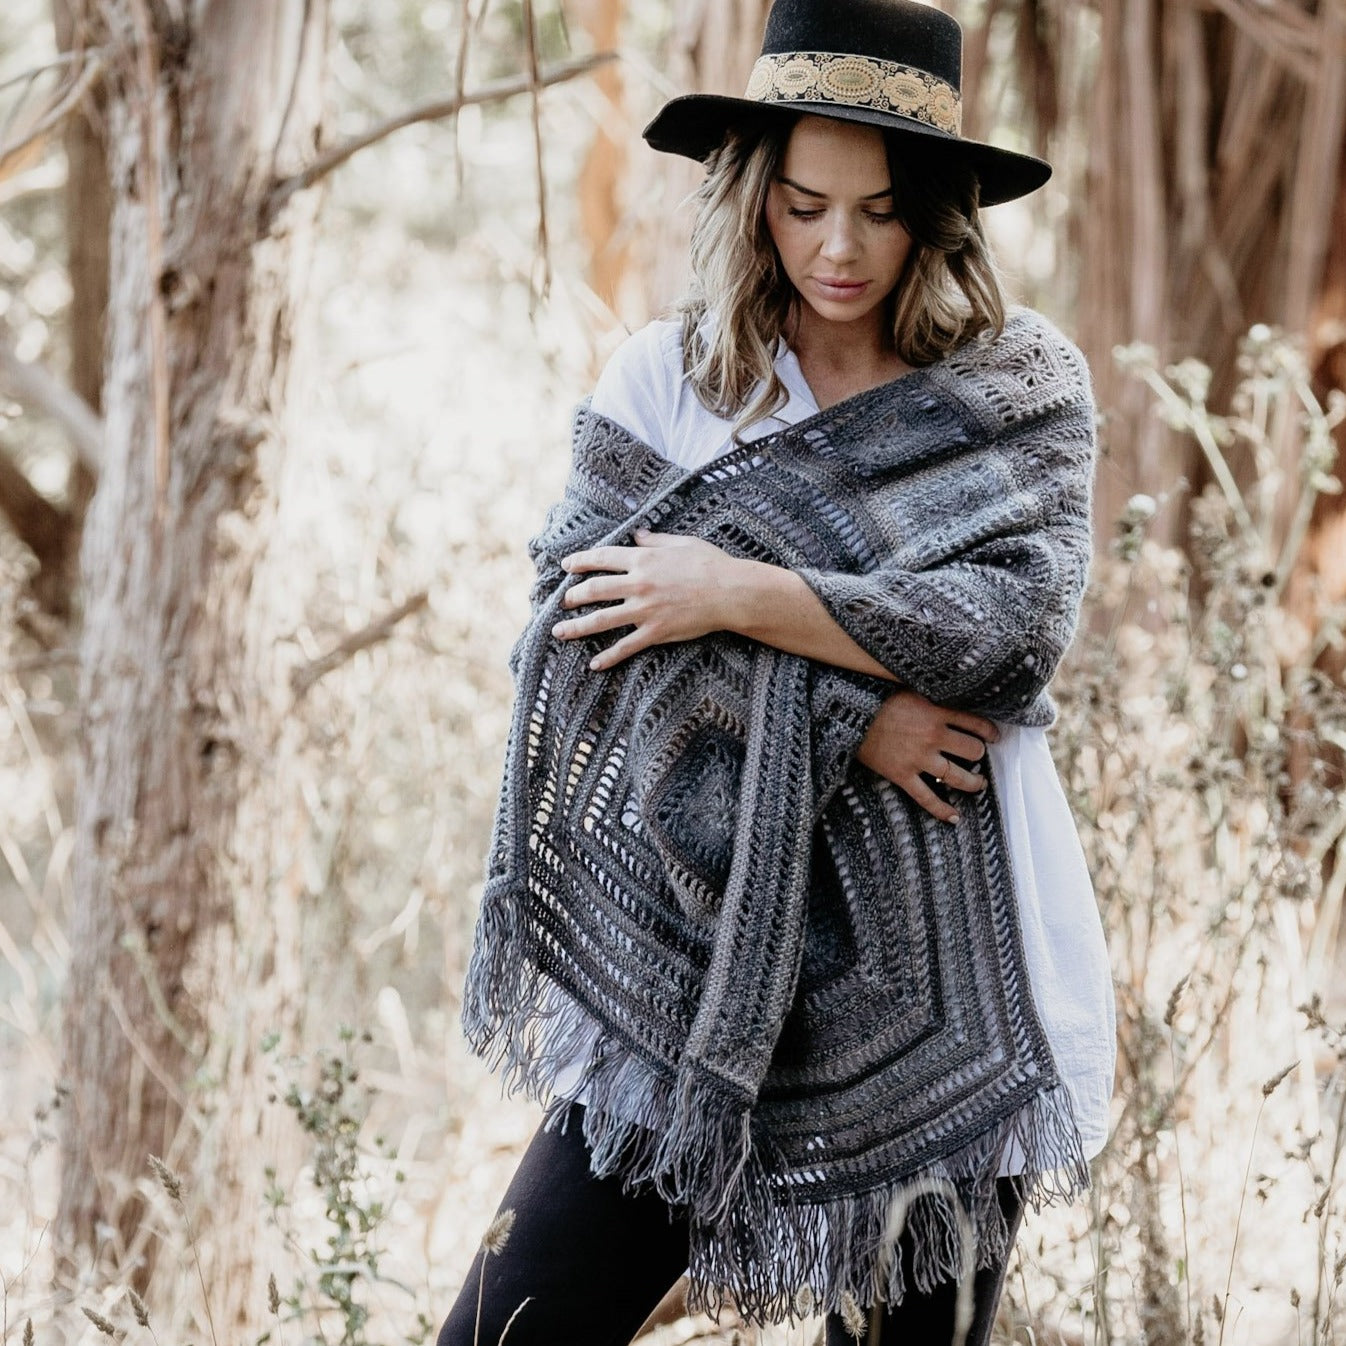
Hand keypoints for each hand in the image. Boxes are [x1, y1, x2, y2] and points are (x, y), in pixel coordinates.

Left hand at [553, 530, 734, 670]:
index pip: (601, 558)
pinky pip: (626, 646)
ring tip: (559, 631)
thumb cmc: (711, 564)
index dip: (580, 561)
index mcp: (643, 559)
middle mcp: (638, 584)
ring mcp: (645, 610)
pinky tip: (594, 664)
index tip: (567, 565)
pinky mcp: (656, 632)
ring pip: (601, 620)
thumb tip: (637, 535)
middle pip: (594, 590)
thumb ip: (655, 540)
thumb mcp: (681, 543)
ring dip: (577, 627)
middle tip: (563, 601)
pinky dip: (609, 657)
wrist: (731, 592)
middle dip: (573, 596)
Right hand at [856, 691, 999, 823]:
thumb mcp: (908, 687)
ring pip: (957, 776)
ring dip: (972, 782)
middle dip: (978, 754)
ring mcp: (918, 758)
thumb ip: (930, 694)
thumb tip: (949, 693)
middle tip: (978, 756)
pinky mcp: (902, 775)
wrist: (845, 715)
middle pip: (971, 751)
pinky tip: (954, 817)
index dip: (989, 731)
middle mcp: (932, 736)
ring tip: (978, 783)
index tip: (993, 736)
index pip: (975, 723)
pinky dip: (941, 810)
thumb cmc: (874, 697)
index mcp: (935, 711)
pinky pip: (927, 797)